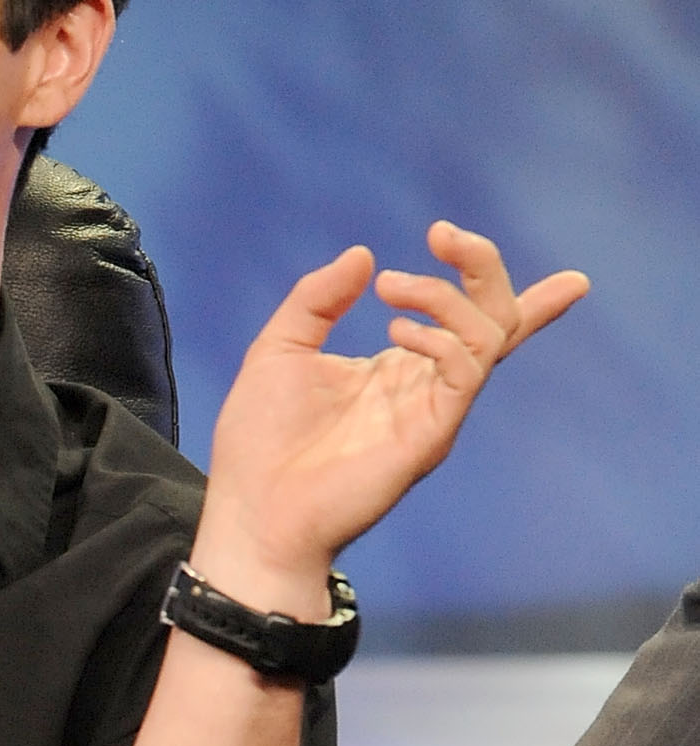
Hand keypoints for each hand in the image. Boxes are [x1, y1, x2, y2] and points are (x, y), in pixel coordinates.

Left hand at [198, 223, 589, 609]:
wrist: (252, 512)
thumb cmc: (259, 442)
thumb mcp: (280, 349)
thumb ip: (316, 300)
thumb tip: (362, 256)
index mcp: (394, 366)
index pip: (463, 318)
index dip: (488, 278)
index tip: (455, 234)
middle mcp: (423, 386)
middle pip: (494, 316)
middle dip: (482, 265)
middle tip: (442, 233)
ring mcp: (432, 411)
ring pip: (487, 334)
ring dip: (445, 295)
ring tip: (388, 288)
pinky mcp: (431, 435)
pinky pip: (466, 372)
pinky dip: (442, 338)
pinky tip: (394, 334)